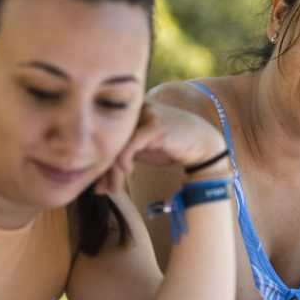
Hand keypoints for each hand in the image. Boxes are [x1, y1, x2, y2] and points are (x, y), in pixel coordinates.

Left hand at [94, 101, 226, 193]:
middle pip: (108, 140)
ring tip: (114, 188)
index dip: (98, 162)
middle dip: (103, 169)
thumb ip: (121, 157)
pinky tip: (128, 170)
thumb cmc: (171, 147)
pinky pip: (132, 143)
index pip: (105, 137)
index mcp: (129, 112)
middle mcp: (136, 109)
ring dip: (113, 170)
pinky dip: (125, 158)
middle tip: (100, 190)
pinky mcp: (156, 125)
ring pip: (118, 143)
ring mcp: (146, 115)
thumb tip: (98, 182)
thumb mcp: (141, 151)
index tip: (97, 185)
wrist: (203, 145)